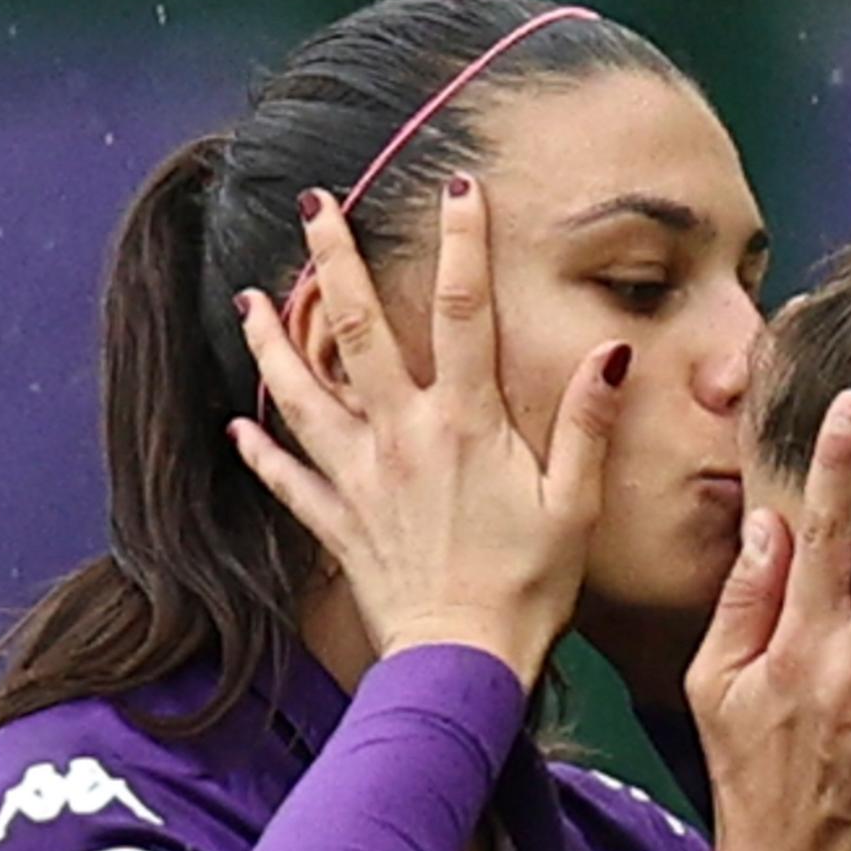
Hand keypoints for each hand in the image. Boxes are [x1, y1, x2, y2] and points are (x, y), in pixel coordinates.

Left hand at [226, 176, 631, 687]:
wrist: (462, 665)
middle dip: (335, 259)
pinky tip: (240, 427)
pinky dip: (262, 453)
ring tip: (249, 300)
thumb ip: (587, 425)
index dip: (464, 242)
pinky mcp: (338, 524)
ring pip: (303, 394)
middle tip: (315, 205)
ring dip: (274, 342)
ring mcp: (361, 479)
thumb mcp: (575, 506)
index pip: (465, 311)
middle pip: (359, 329)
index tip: (459, 186)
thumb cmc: (529, 590)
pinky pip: (288, 481)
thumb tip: (610, 354)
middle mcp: (403, 437)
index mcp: (467, 424)